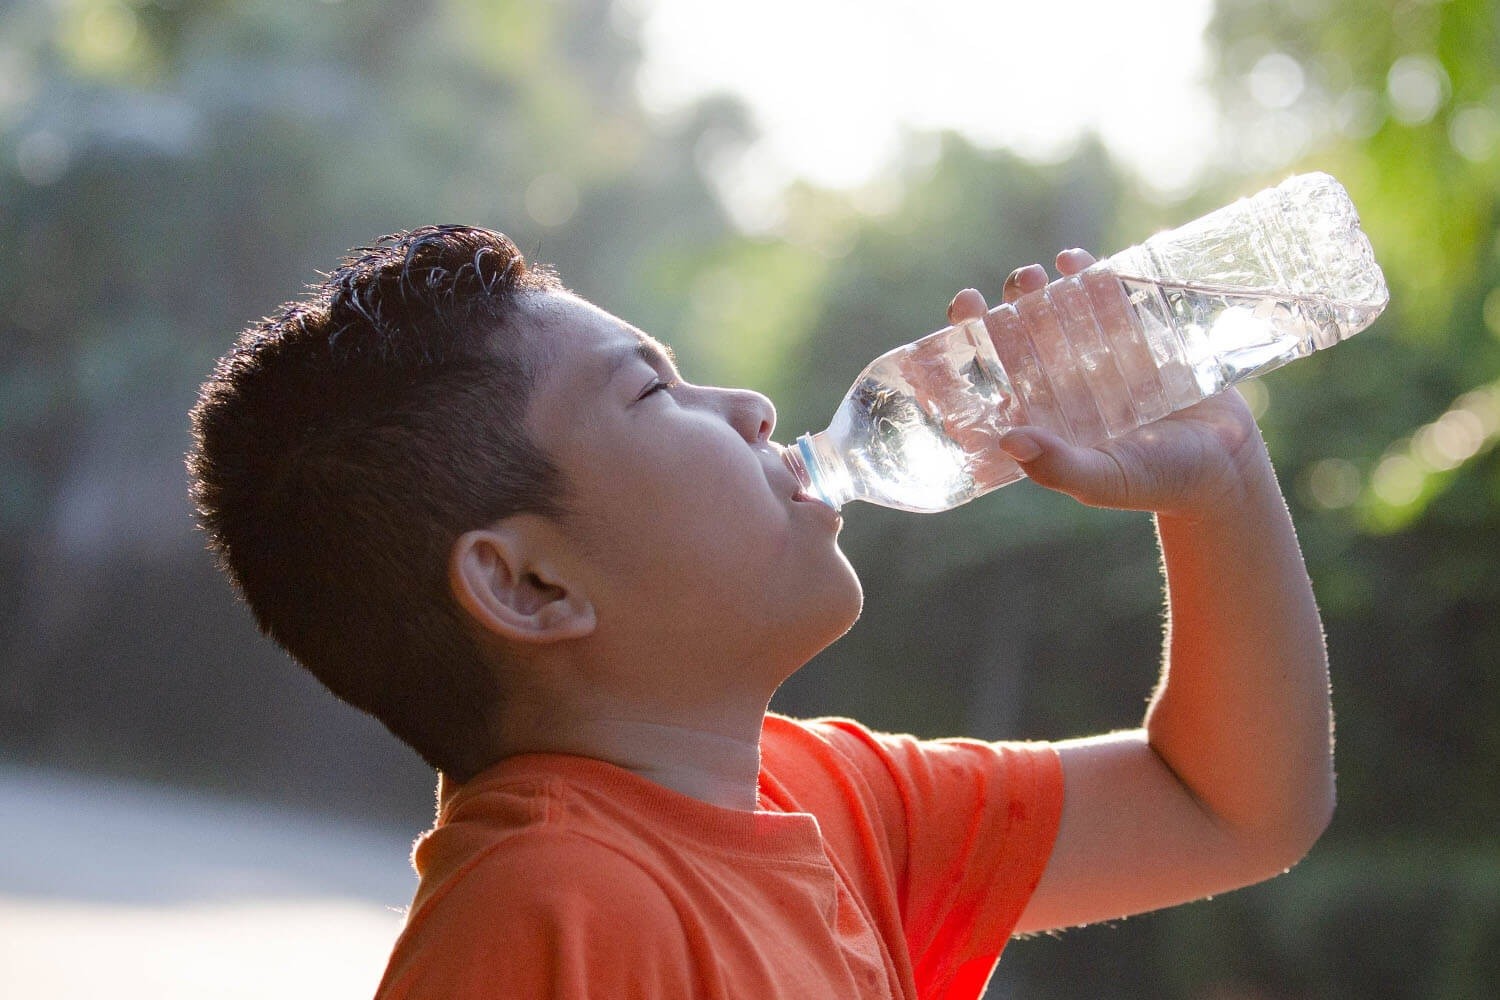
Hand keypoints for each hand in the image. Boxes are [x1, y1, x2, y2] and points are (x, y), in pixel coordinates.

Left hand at [946, 251, 1272, 519]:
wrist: (1225, 462)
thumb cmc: (1157, 482)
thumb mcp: (1106, 480)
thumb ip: (1059, 467)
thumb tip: (1009, 440)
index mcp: (1039, 417)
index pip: (985, 386)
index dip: (954, 363)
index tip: (938, 344)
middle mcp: (1058, 382)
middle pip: (1011, 339)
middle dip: (991, 314)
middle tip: (982, 299)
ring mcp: (1093, 354)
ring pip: (1051, 311)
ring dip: (1033, 291)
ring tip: (1033, 278)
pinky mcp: (1133, 332)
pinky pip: (1103, 295)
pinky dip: (1087, 275)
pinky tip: (1073, 263)